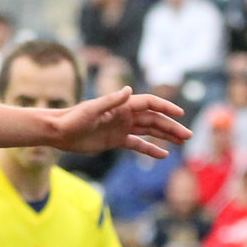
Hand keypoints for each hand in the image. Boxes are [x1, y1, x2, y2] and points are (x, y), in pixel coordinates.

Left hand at [49, 87, 189, 158]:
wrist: (59, 132)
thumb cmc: (72, 118)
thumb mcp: (91, 110)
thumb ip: (111, 101)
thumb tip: (129, 90)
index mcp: (122, 105)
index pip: (150, 104)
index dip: (166, 108)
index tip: (180, 114)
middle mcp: (125, 115)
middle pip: (154, 119)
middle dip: (172, 126)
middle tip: (188, 136)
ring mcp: (122, 128)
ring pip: (149, 131)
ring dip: (166, 136)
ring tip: (181, 142)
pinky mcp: (116, 140)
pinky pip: (137, 144)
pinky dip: (150, 149)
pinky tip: (163, 155)